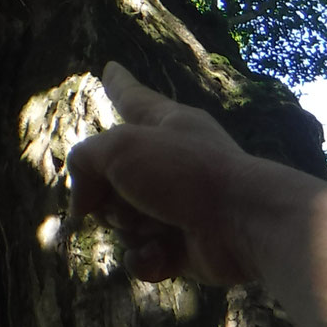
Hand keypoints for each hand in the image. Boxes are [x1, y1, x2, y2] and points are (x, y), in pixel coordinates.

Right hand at [65, 61, 272, 284]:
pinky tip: (163, 254)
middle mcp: (170, 162)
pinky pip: (141, 255)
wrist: (243, 225)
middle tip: (130, 195)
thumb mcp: (120, 148)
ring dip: (130, 228)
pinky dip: (146, 257)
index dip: (118, 84)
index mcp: (166, 124)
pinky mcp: (180, 246)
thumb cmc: (185, 173)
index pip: (132, 98)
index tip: (110, 68)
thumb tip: (83, 205)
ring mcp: (175, 206)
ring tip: (158, 225)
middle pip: (110, 176)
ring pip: (121, 220)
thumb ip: (84, 161)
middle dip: (108, 194)